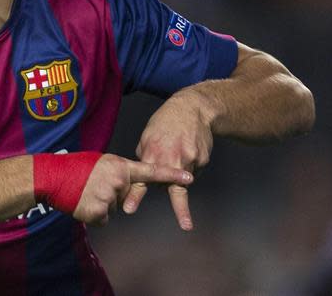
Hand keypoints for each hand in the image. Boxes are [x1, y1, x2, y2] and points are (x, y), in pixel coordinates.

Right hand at [72, 154, 191, 225]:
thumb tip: (124, 181)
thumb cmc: (73, 167)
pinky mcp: (98, 212)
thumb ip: (117, 170)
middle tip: (94, 185)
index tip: (189, 178)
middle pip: (126, 197)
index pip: (151, 171)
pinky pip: (103, 218)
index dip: (171, 175)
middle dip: (114, 194)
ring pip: (114, 208)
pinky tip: (83, 202)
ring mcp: (109, 197)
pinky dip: (93, 214)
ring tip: (86, 192)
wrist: (52, 177)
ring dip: (102, 204)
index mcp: (120, 166)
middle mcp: (118, 182)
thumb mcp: (100, 161)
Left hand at [124, 90, 215, 229]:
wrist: (193, 109)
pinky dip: (191, 165)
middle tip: (185, 222)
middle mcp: (170, 159)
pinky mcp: (202, 160)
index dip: (135, 196)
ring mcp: (189, 160)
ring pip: (183, 180)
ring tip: (180, 150)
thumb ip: (144, 157)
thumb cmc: (165, 122)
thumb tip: (142, 175)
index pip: (142, 180)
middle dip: (177, 202)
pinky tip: (190, 149)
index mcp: (152, 154)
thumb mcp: (148, 136)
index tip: (129, 209)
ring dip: (180, 173)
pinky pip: (195, 171)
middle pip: (171, 188)